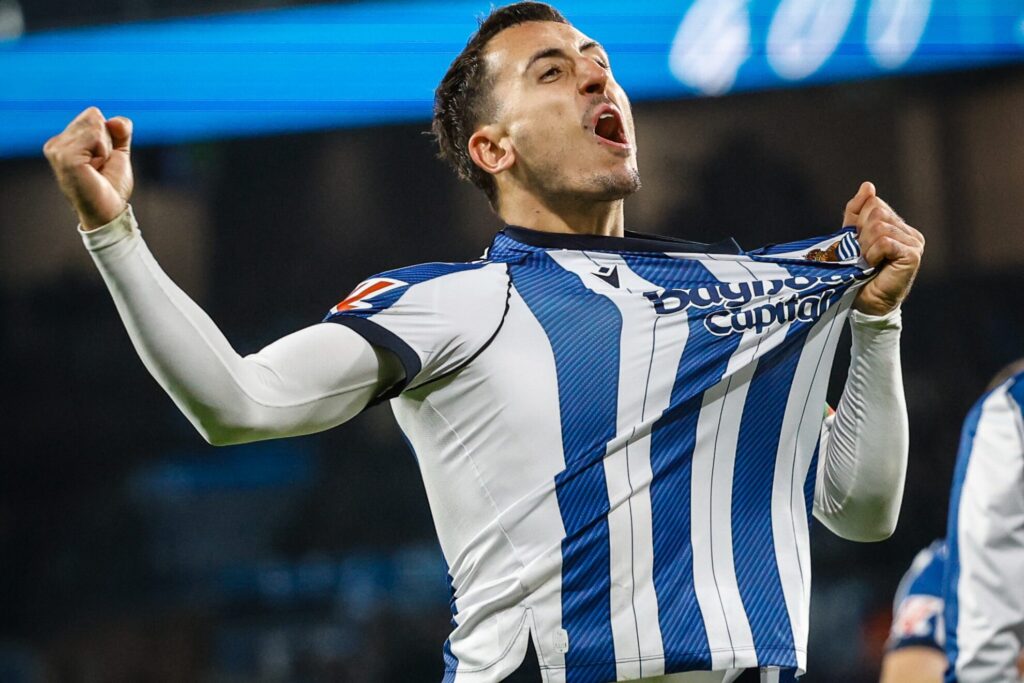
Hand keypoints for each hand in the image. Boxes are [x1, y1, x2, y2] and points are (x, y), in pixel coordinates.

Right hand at [43, 107, 133, 230]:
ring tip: (96, 168)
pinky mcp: (64, 156)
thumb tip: (115, 120)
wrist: (109, 211)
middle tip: (100, 166)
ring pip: (94, 125)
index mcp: (64, 141)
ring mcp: (57, 150)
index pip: (93, 115)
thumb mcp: (118, 153)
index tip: (102, 160)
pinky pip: (94, 136)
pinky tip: (94, 168)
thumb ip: (120, 131)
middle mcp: (56, 144)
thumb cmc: (111, 186)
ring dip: (105, 149)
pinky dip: (103, 152)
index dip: (108, 137)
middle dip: (107, 141)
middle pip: (93, 116)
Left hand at [844, 181, 924, 315]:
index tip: (857, 244)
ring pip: (879, 226)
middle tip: (862, 256)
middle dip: (860, 235)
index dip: (857, 223)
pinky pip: (885, 241)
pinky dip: (873, 253)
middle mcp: (909, 231)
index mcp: (896, 225)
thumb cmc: (857, 273)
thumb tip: (868, 185)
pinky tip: (874, 265)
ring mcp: (914, 242)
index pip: (873, 204)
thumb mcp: (851, 237)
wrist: (865, 304)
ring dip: (865, 247)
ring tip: (868, 262)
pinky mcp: (913, 254)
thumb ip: (857, 211)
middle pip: (875, 212)